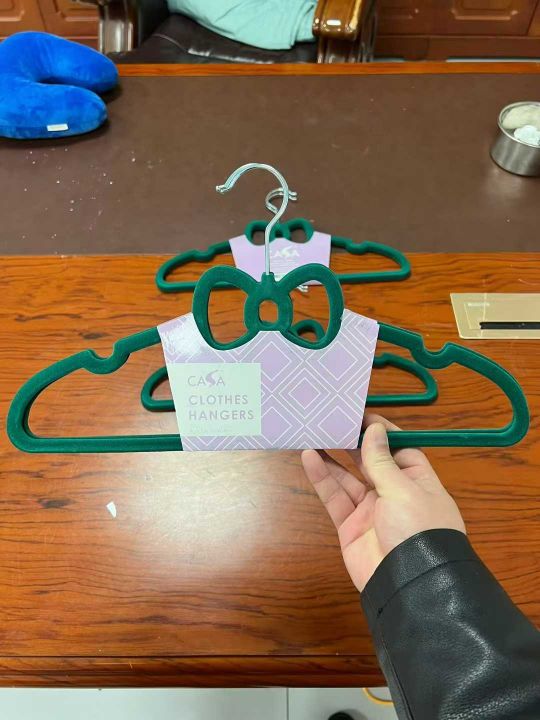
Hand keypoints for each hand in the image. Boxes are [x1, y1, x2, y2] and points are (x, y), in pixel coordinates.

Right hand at [301, 414, 465, 591]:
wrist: (409, 585)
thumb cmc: (417, 529)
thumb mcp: (403, 489)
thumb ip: (382, 460)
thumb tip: (375, 429)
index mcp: (417, 481)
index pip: (398, 448)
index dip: (380, 431)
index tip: (359, 413)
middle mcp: (394, 493)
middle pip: (370, 461)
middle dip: (352, 441)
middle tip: (330, 419)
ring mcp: (371, 510)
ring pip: (348, 477)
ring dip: (332, 456)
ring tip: (313, 432)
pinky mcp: (350, 526)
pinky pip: (335, 497)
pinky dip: (322, 478)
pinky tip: (309, 457)